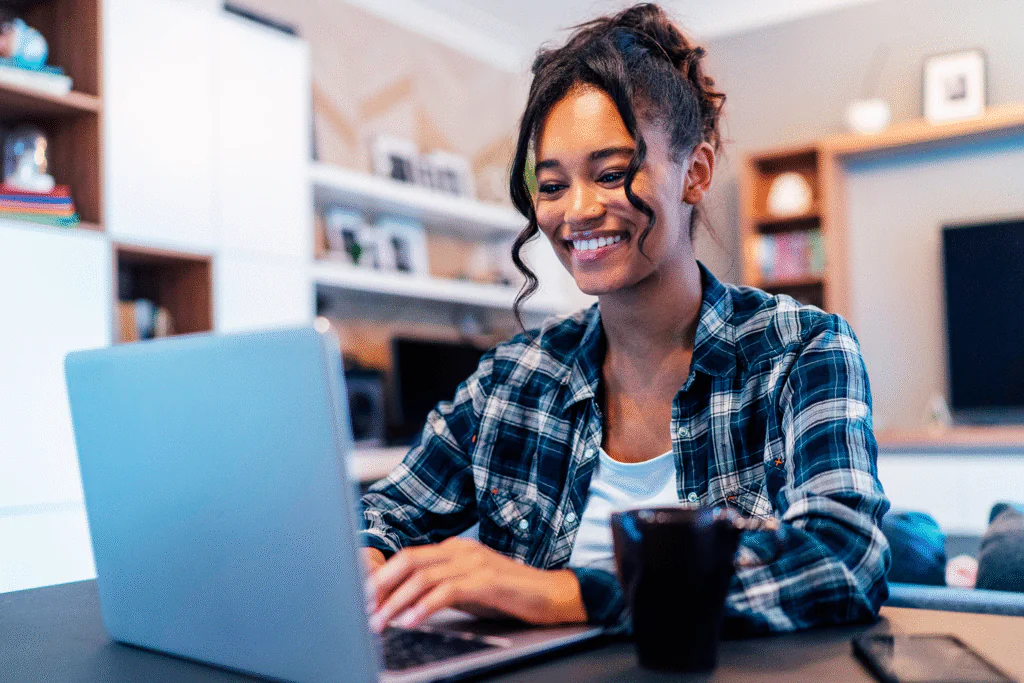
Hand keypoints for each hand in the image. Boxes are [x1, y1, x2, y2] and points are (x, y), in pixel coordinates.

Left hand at [364, 537, 586, 631]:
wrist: (551, 595)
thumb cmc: (510, 595)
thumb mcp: (468, 589)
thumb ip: (440, 588)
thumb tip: (405, 603)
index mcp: (454, 548)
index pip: (408, 557)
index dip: (382, 577)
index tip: (365, 598)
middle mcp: (461, 550)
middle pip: (408, 561)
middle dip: (381, 586)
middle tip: (364, 609)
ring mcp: (474, 562)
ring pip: (422, 577)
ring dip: (396, 601)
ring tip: (381, 622)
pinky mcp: (486, 580)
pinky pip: (446, 591)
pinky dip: (424, 607)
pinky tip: (412, 621)